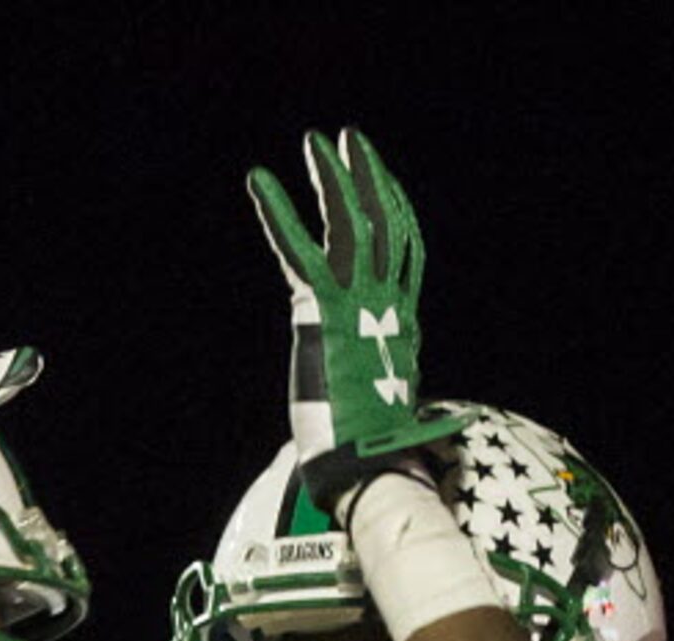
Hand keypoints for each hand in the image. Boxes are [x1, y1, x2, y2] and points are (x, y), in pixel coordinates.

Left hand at [247, 128, 463, 514]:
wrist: (369, 467)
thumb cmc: (376, 456)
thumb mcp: (391, 415)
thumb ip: (399, 404)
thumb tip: (414, 432)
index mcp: (403, 325)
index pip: (406, 254)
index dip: (396, 212)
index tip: (384, 182)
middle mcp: (386, 306)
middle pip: (384, 226)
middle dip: (368, 180)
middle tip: (349, 141)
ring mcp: (358, 304)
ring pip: (351, 225)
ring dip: (332, 180)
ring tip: (316, 142)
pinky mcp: (323, 312)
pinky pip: (300, 250)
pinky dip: (278, 213)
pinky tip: (260, 181)